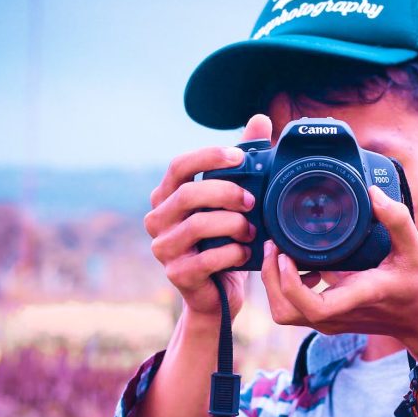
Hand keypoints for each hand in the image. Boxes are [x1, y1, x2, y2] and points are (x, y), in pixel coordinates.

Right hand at [144, 115, 270, 319]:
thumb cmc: (225, 242)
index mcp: (167, 196)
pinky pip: (206, 259)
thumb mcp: (234, 202)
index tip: (240, 156)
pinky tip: (244, 252)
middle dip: (226, 193)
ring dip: (232, 225)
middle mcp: (158, 220)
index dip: (208, 156)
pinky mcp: (176, 274)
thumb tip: (259, 120)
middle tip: (253, 200)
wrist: (217, 296)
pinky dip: (231, 253)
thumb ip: (243, 163)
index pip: (178, 165)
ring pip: (197, 226)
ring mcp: (163, 249)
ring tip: (251, 230)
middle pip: (188, 194)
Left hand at [260, 185, 417, 357]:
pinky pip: (296, 308)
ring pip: (286, 312)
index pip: (312, 306)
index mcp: (359, 297)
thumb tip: (374, 192)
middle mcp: (339, 314)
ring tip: (281, 251)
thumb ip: (397, 220)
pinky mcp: (331, 318)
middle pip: (285, 311)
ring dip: (276, 283)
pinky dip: (287, 287)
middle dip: (270, 279)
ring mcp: (332, 320)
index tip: (285, 254)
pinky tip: (302, 264)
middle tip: (273, 245)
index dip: (289, 282)